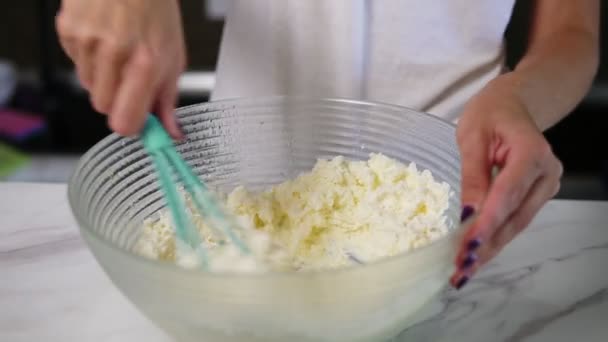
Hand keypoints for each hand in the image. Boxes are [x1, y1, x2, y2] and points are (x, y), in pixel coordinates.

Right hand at [56, 0, 185, 137]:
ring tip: (118, 50)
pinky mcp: (69, 31)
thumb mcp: (174, 55)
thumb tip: (171, 133)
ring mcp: (87, 42)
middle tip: (129, 77)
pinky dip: (89, 57)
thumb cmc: (155, 10)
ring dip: (102, 76)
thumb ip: (168, 99)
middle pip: (102, 107)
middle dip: (116, 98)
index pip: (125, 122)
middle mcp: (115, 54)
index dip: (129, 125)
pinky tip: (103, 37)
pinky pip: (75, 63)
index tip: (136, 120)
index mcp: (146, 63)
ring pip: (87, 85)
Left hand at [450, 78, 562, 288]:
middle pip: (515, 216)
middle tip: (460, 270)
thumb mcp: (472, 137)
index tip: (467, 246)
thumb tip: (467, 215)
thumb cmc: (490, 113)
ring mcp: (546, 185)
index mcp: (532, 152)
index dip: (487, 223)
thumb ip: (472, 176)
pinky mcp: (538, 193)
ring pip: (517, 223)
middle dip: (486, 245)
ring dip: (490, 247)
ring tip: (464, 270)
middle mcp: (547, 172)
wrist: (513, 103)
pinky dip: (495, 236)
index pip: (508, 194)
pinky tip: (477, 253)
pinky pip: (516, 218)